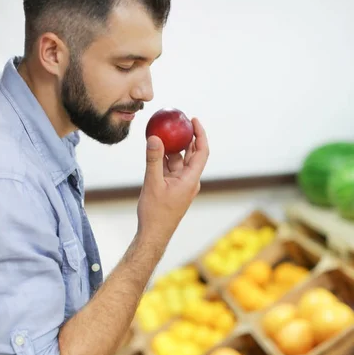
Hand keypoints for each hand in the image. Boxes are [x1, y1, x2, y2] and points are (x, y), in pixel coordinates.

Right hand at [137, 118, 208, 245]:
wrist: (154, 234)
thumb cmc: (156, 213)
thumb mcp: (152, 183)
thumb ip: (154, 160)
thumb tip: (154, 137)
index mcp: (191, 179)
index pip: (201, 151)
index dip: (200, 134)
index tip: (193, 120)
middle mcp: (189, 181)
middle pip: (192, 153)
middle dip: (187, 137)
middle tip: (179, 121)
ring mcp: (181, 185)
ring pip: (179, 161)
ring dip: (173, 147)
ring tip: (164, 132)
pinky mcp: (173, 188)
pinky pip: (171, 169)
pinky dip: (165, 158)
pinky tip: (155, 149)